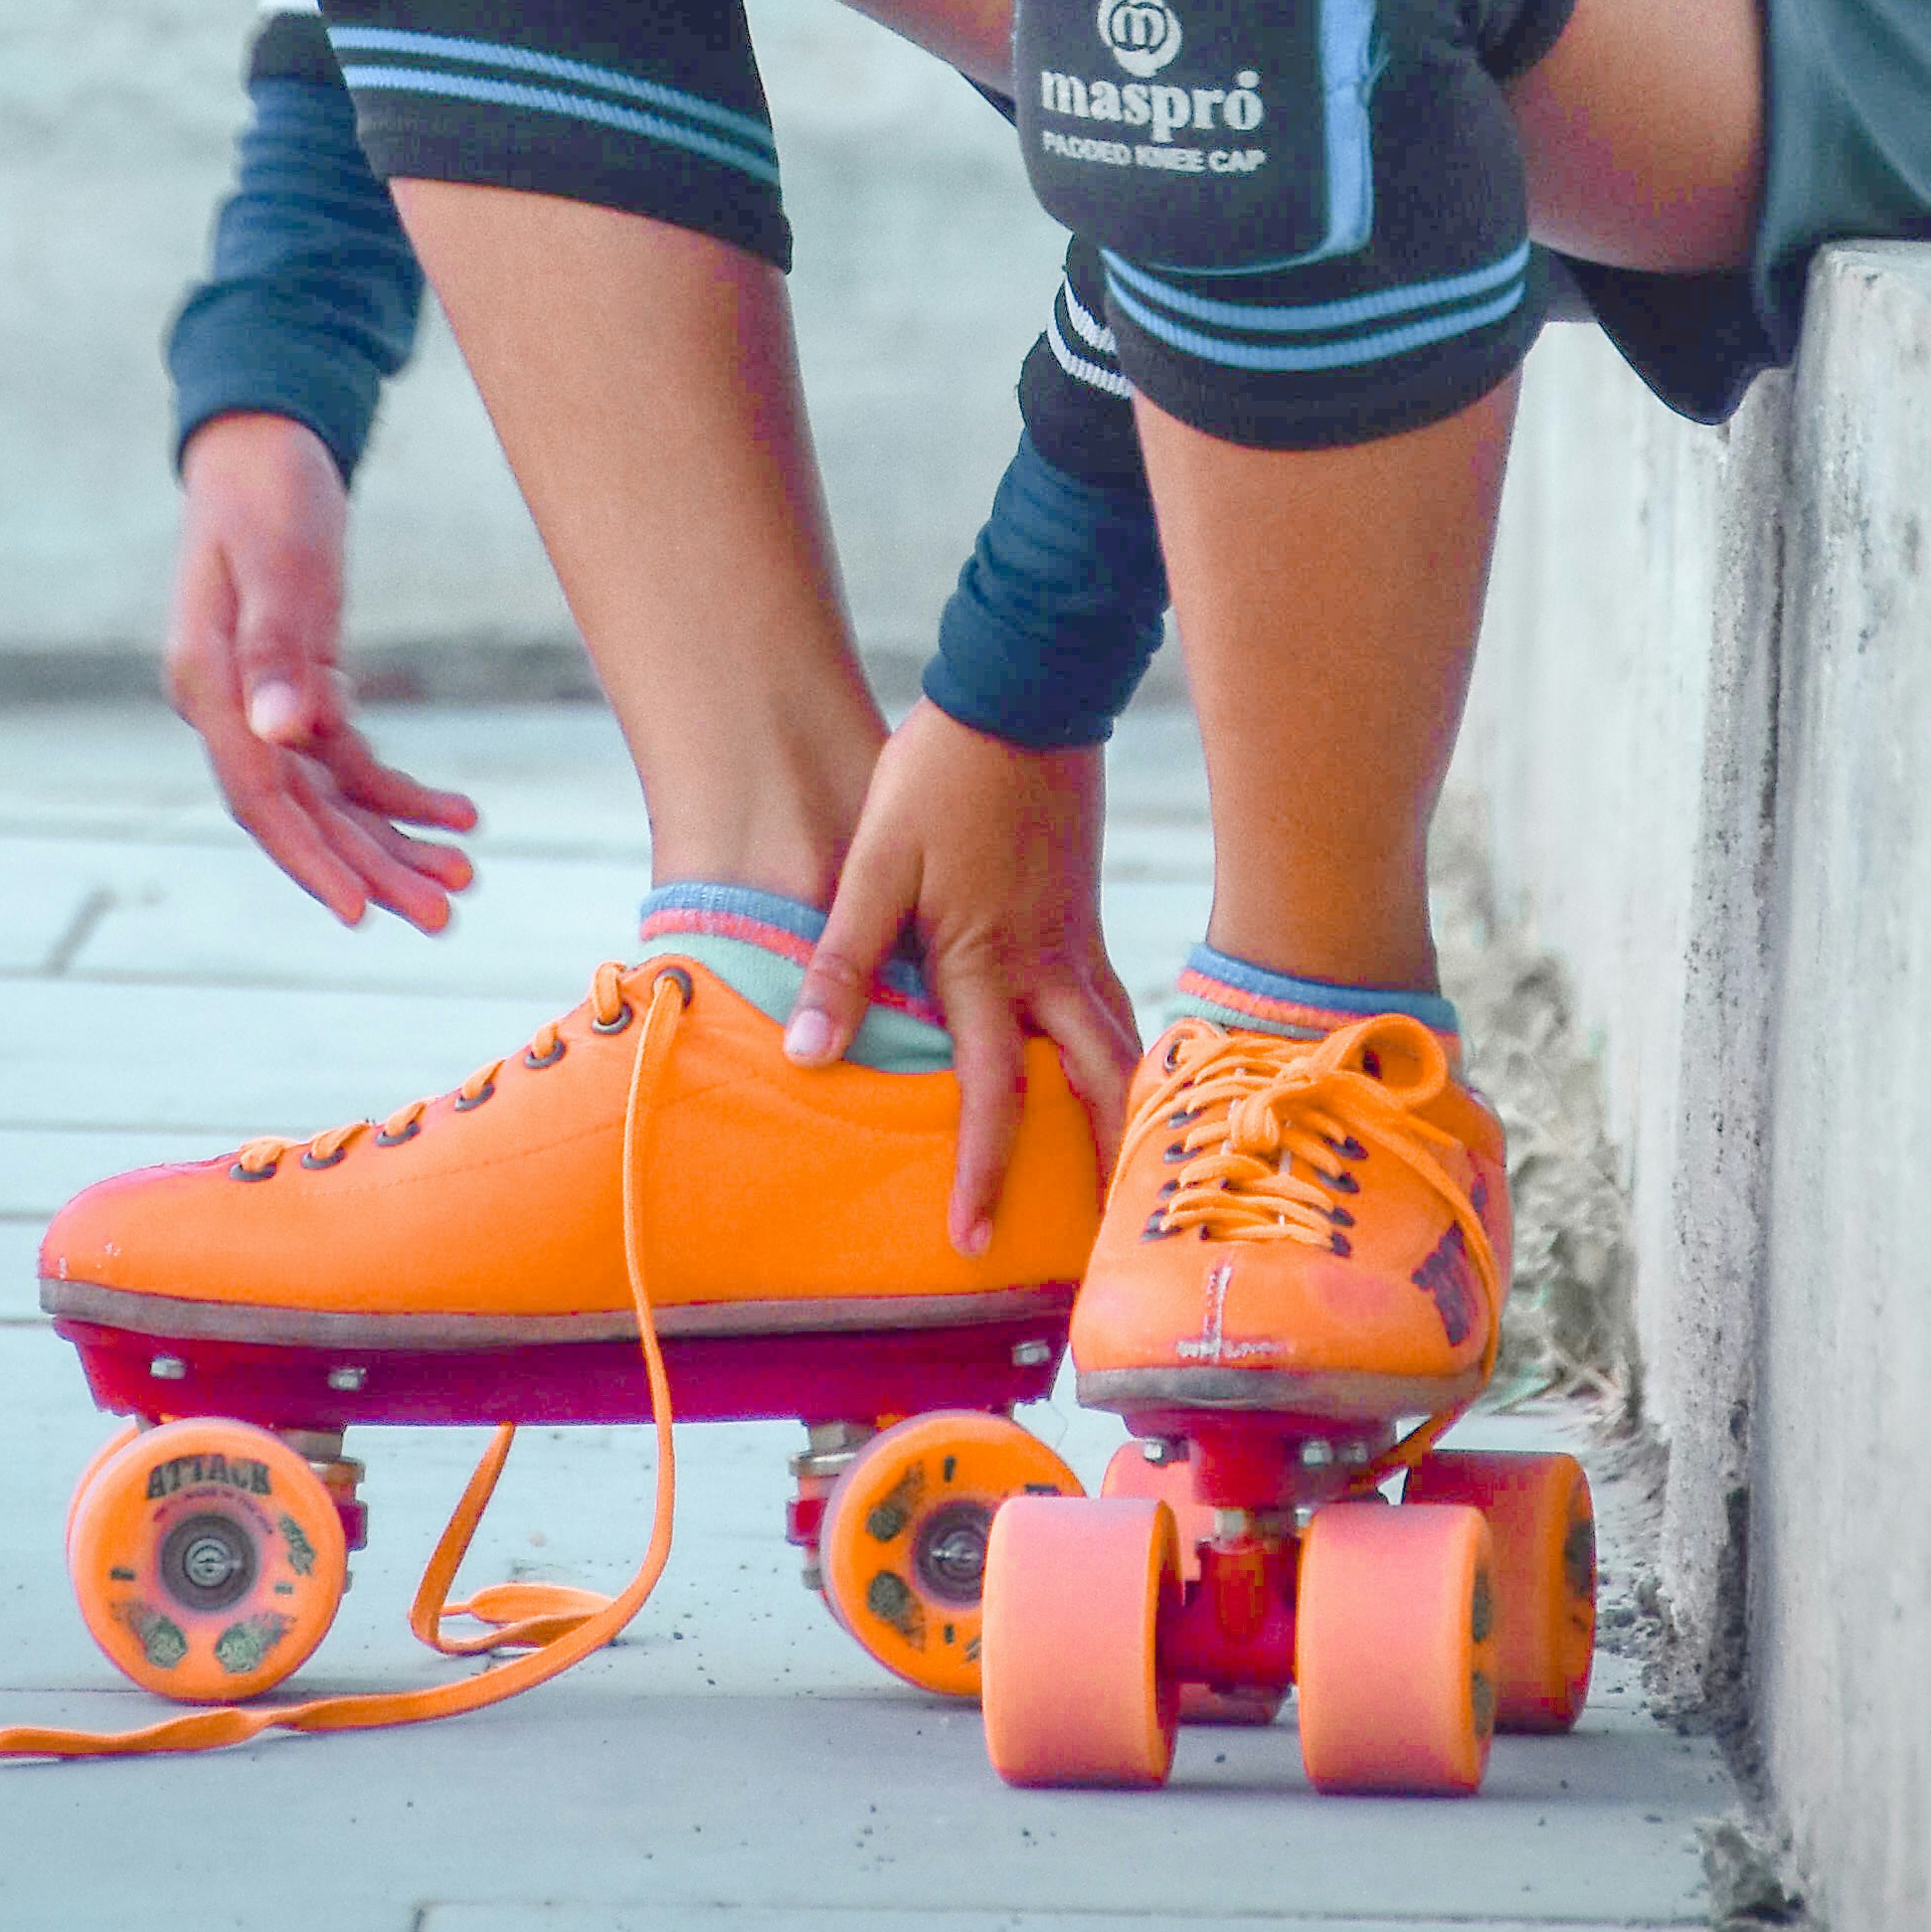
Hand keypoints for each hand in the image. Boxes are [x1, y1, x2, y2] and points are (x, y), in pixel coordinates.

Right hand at [165, 415, 479, 933]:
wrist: (263, 442)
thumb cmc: (266, 491)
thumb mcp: (278, 561)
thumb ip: (276, 647)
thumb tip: (282, 734)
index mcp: (208, 685)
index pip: (259, 795)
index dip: (310, 858)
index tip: (361, 911)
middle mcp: (229, 709)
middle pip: (302, 813)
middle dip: (370, 867)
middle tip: (443, 915)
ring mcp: (264, 705)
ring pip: (330, 799)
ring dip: (392, 840)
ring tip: (461, 878)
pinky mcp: (300, 690)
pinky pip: (349, 763)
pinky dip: (399, 791)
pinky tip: (456, 814)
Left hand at [784, 699, 1143, 1255]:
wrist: (1021, 689)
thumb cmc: (938, 775)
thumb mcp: (875, 863)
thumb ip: (846, 962)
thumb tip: (807, 1057)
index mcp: (989, 966)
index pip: (995, 1097)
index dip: (984, 1173)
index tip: (973, 1242)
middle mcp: (1047, 967)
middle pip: (1095, 1091)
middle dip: (1102, 1170)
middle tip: (1100, 1240)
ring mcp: (1077, 939)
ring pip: (1119, 1050)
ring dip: (1121, 1118)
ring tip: (1121, 1175)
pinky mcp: (1084, 913)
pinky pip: (1116, 1004)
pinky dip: (1122, 1054)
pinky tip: (1110, 1070)